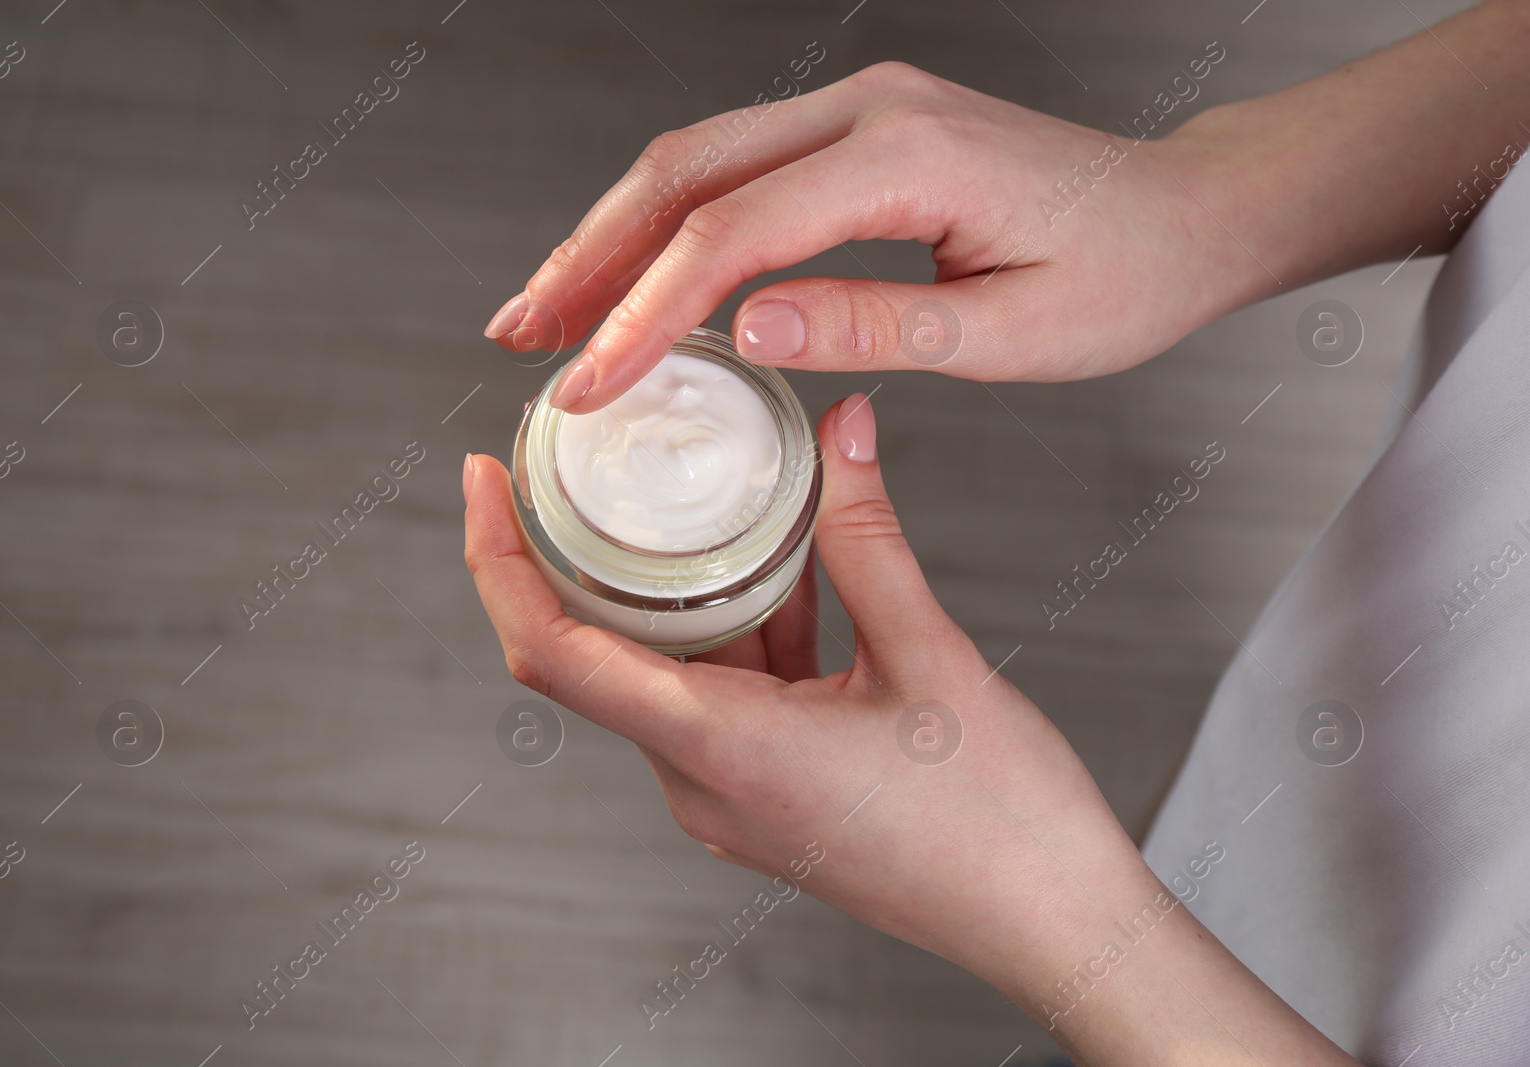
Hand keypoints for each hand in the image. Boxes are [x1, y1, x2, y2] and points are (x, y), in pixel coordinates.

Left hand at [464, 396, 1361, 1062]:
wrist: (1054, 925)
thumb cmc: (1001, 823)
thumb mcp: (930, 657)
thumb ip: (868, 539)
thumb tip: (841, 435)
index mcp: (721, 750)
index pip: (552, 653)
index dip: (499, 560)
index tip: (485, 480)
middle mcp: (704, 783)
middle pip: (595, 654)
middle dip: (576, 553)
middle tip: (579, 459)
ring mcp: (733, 797)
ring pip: (667, 669)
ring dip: (676, 586)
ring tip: (701, 495)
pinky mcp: (768, 796)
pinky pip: (720, 697)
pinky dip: (735, 629)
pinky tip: (782, 566)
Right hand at [482, 61, 1266, 411]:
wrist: (1184, 213)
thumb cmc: (1123, 277)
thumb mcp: (1010, 333)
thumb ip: (872, 328)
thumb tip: (742, 334)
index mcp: (907, 156)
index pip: (732, 234)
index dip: (644, 313)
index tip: (589, 386)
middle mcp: (868, 108)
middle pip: (684, 171)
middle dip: (589, 258)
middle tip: (524, 339)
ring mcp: (859, 107)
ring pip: (696, 159)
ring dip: (612, 235)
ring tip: (550, 312)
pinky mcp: (858, 129)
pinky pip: (737, 167)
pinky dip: (670, 224)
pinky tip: (634, 276)